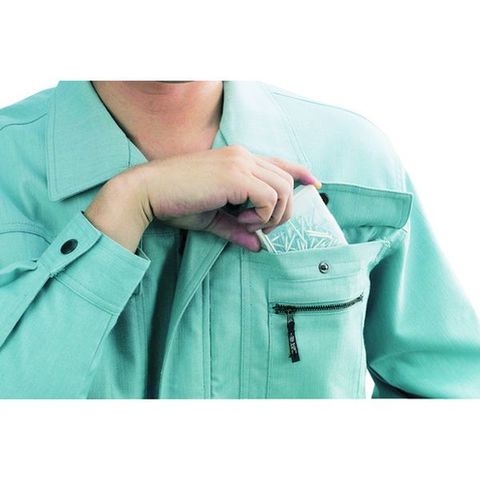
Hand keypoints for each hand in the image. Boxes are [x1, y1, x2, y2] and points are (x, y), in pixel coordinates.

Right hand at [86, 145, 320, 251]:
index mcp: (238, 159)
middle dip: (284, 210)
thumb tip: (258, 246)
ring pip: (284, 188)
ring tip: (248, 224)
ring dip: (273, 214)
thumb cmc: (176, 202)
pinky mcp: (236, 175)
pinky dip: (263, 215)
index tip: (315, 183)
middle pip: (287, 180)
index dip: (301, 171)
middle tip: (262, 227)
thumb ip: (237, 229)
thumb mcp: (212, 217)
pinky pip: (270, 197)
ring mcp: (240, 163)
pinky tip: (243, 221)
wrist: (148, 191)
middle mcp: (243, 155)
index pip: (279, 161)